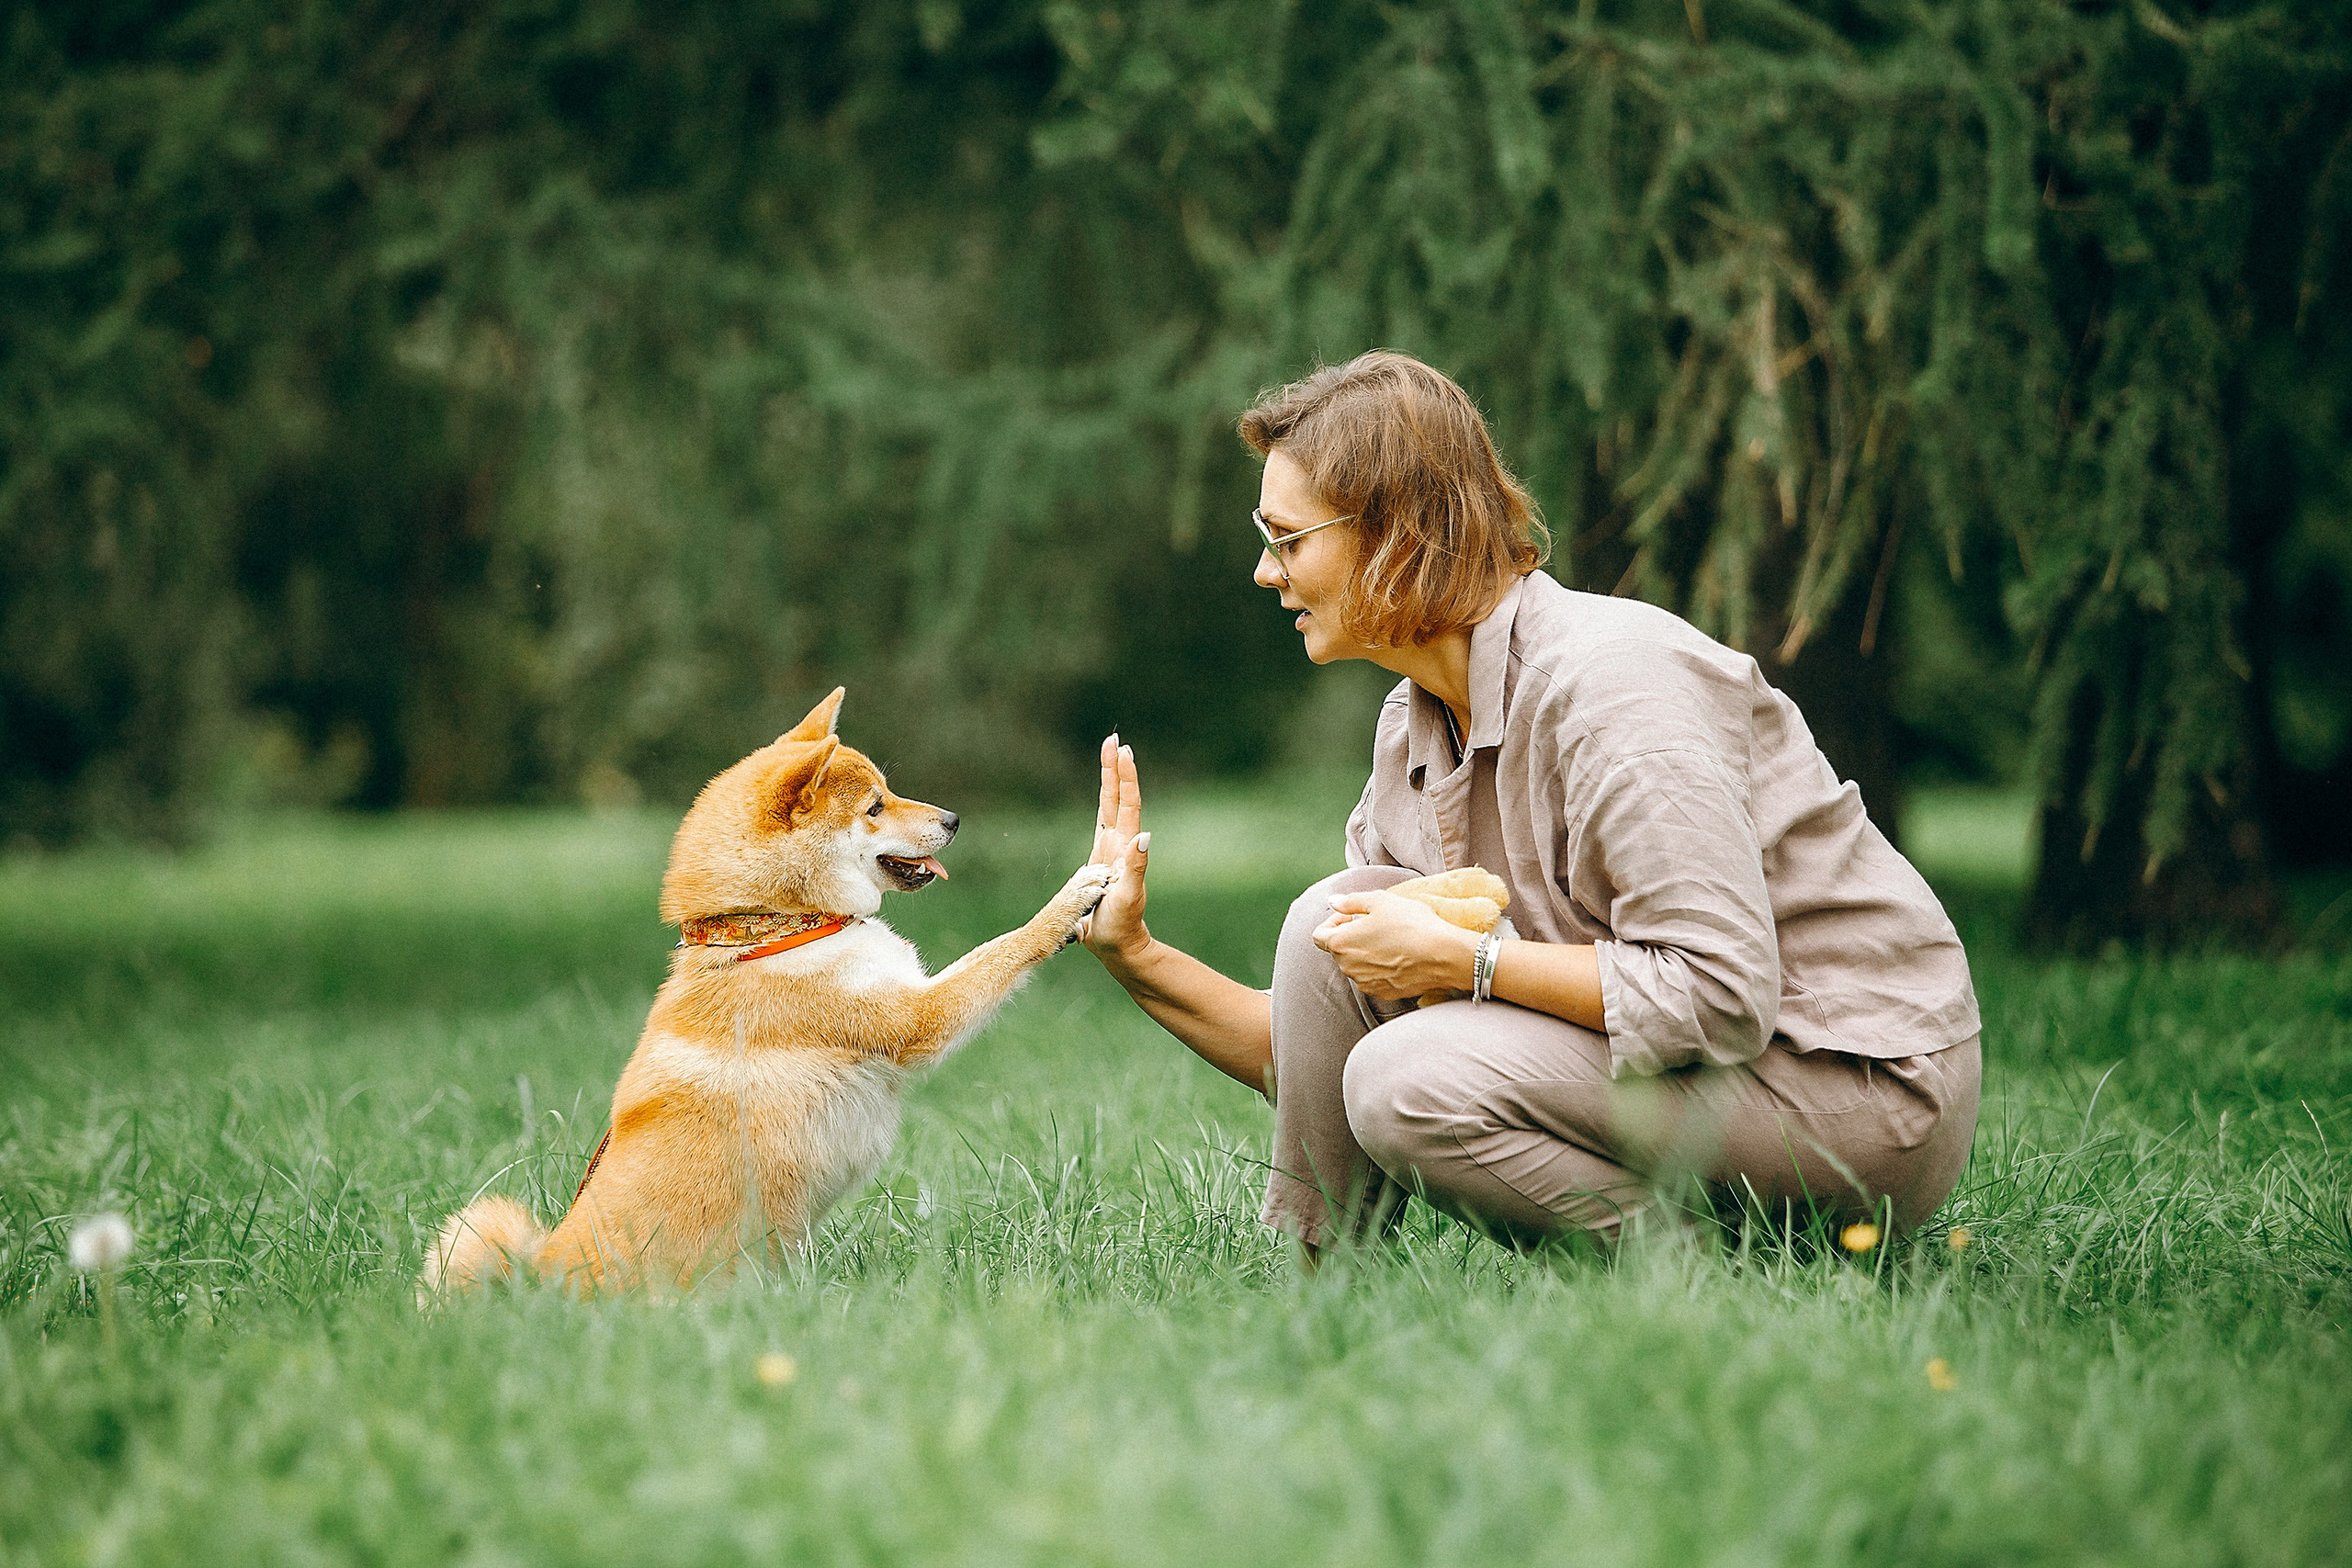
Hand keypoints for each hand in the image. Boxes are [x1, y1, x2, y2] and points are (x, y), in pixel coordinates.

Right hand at [1079, 734, 1151, 965]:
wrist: (1119, 947)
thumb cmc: (1122, 926)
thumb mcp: (1128, 897)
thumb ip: (1135, 868)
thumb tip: (1143, 836)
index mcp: (1124, 849)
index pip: (1126, 804)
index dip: (1123, 777)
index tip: (1122, 749)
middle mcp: (1119, 845)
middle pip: (1117, 798)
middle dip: (1114, 768)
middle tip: (1113, 739)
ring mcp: (1110, 852)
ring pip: (1109, 807)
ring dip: (1109, 780)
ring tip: (1110, 755)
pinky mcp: (1099, 862)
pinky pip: (1101, 823)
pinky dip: (1102, 804)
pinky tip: (1104, 798)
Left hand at [1312, 890, 1481, 1001]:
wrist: (1442, 955)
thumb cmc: (1411, 924)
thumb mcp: (1379, 901)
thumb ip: (1351, 901)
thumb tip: (1334, 901)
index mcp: (1341, 943)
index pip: (1319, 935)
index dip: (1332, 922)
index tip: (1351, 916)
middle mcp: (1348, 968)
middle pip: (1338, 950)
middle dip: (1351, 936)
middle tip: (1374, 924)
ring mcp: (1365, 983)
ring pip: (1356, 965)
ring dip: (1365, 952)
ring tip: (1389, 940)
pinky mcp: (1384, 993)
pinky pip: (1373, 978)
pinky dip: (1380, 968)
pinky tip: (1399, 956)